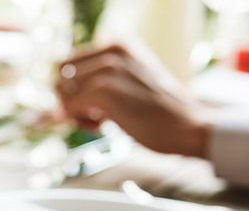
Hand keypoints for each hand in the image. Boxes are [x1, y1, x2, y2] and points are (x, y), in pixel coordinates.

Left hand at [55, 44, 212, 158]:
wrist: (188, 126)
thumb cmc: (160, 112)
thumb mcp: (131, 83)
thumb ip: (102, 81)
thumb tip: (60, 100)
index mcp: (118, 44)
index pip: (70, 63)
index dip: (74, 88)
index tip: (93, 106)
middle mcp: (112, 49)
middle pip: (61, 75)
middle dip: (70, 99)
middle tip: (93, 116)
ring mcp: (107, 68)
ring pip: (62, 92)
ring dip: (76, 112)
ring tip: (101, 122)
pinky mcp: (102, 90)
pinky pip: (68, 108)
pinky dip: (80, 122)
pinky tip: (103, 127)